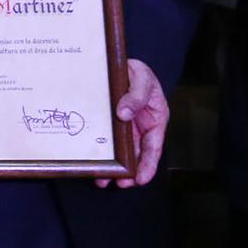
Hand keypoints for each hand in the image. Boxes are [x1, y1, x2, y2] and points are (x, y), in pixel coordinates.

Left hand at [97, 58, 168, 188]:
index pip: (153, 148)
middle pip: (136, 156)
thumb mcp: (142, 78)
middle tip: (120, 184)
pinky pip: (105, 142)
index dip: (148, 165)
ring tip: (102, 180)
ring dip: (113, 168)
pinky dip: (100, 153)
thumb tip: (124, 114)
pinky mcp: (108, 127)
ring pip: (120, 153)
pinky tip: (92, 162)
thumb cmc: (137, 72)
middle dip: (129, 173)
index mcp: (155, 121)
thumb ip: (136, 95)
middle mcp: (140, 129)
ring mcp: (123, 129)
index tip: (140, 179)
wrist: (119, 64)